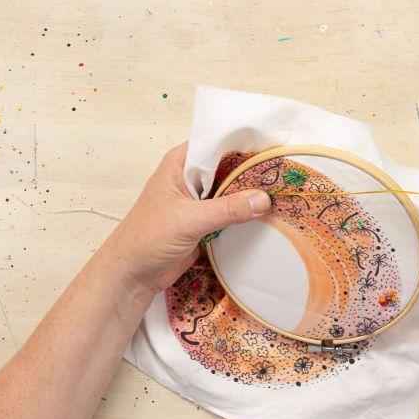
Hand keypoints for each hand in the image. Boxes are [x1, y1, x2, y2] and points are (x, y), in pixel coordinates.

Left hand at [103, 142, 270, 293]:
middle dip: (253, 171)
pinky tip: (269, 215)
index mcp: (180, 163)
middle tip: (285, 172)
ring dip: (251, 195)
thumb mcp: (189, 219)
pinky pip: (231, 213)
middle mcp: (191, 177)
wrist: (133, 275)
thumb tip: (264, 199)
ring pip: (231, 190)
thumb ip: (227, 209)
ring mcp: (199, 201)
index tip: (272, 146)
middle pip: (228, 167)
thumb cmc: (148, 238)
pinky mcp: (206, 222)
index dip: (243, 143)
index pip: (216, 143)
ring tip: (283, 192)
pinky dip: (247, 214)